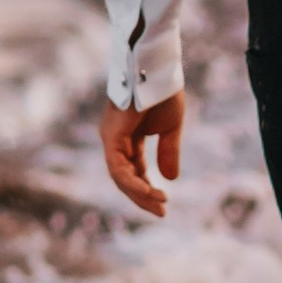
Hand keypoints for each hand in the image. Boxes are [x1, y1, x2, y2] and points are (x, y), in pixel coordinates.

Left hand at [100, 90, 184, 217]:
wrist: (156, 70)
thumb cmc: (162, 92)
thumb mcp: (170, 128)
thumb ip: (168, 152)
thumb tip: (170, 179)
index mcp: (128, 137)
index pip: (135, 170)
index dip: (148, 188)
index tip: (164, 202)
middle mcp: (116, 140)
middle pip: (126, 177)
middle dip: (143, 196)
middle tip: (162, 212)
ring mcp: (111, 139)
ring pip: (120, 177)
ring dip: (140, 193)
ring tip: (160, 203)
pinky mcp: (111, 137)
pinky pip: (118, 168)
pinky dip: (133, 183)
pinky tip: (150, 191)